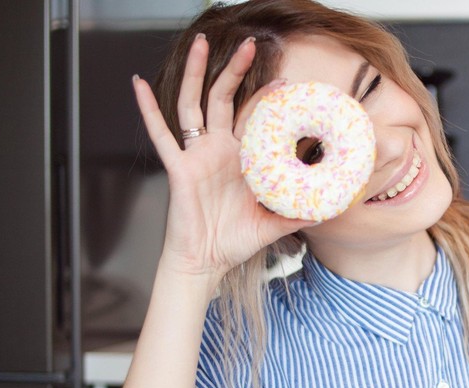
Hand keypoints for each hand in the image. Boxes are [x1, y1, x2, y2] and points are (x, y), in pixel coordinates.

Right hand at [132, 34, 313, 282]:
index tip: (286, 82)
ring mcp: (197, 155)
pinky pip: (160, 134)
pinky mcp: (179, 168)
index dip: (267, 99)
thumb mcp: (273, 225)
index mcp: (240, 159)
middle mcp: (218, 151)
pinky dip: (148, 109)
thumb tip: (330, 210)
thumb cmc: (232, 242)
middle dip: (235, 71)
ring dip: (196, 73)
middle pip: (224, 99)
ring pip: (194, 103)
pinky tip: (139, 85)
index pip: (254, 119)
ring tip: (200, 43)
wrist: (205, 263)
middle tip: (249, 45)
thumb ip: (298, 214)